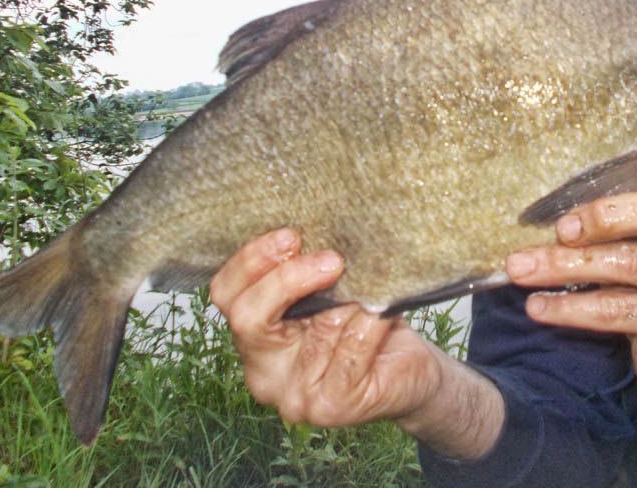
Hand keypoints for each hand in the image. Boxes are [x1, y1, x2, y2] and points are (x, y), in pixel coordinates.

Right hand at [210, 228, 503, 457]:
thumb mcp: (331, 292)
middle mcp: (263, 373)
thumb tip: (315, 229)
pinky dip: (373, 321)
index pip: (226, 294)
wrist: (410, 374)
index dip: (252, 260)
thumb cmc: (366, 323)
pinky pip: (353, 346)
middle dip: (289, 279)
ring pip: (318, 327)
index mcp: (254, 338)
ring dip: (352, 300)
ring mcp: (294, 396)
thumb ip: (311, 271)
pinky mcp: (331, 407)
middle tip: (333, 259)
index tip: (292, 235)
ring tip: (375, 289)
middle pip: (249, 317)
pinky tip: (386, 312)